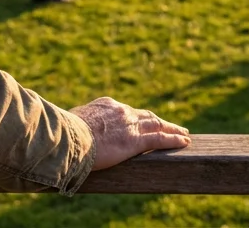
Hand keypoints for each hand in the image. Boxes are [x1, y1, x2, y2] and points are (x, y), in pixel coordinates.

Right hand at [69, 97, 189, 170]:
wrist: (68, 138)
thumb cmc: (64, 133)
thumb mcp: (70, 123)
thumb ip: (78, 125)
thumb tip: (71, 130)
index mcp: (106, 106)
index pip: (126, 111)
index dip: (137, 117)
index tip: (143, 121)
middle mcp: (121, 112)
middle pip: (146, 115)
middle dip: (159, 121)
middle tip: (170, 125)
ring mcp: (130, 126)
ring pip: (157, 125)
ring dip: (172, 129)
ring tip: (184, 133)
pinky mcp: (135, 142)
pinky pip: (160, 139)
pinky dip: (174, 140)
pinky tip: (185, 142)